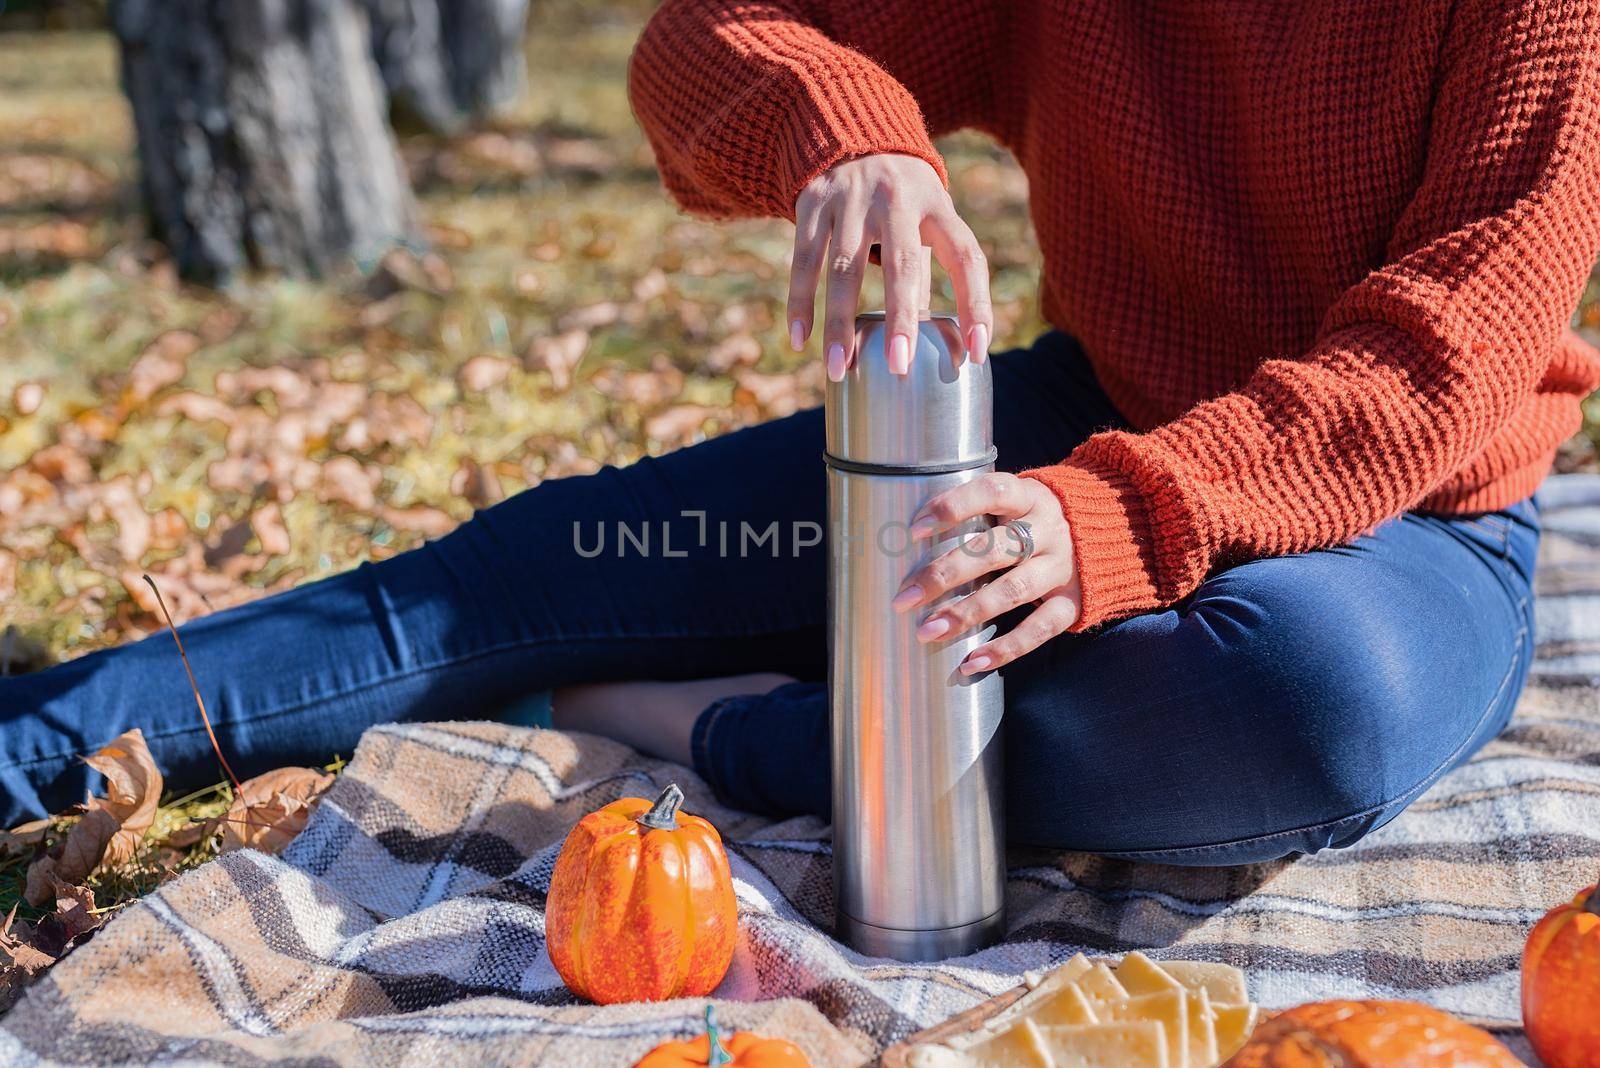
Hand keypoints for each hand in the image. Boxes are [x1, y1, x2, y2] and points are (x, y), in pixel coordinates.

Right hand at [787, 154, 992, 379]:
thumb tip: (935, 337)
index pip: (966, 257)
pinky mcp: (812, 201)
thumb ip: (929, 267)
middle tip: (898, 366)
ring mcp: (851, 198)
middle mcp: (896, 198)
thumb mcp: (927, 215)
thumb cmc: (901, 194)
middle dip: (901, 317)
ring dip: (839, 323)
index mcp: (937, 205)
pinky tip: (801, 340)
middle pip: (902, 262)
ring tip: (839, 368)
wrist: (850, 127)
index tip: (977, 351)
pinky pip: (803, 260)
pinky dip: (800, 302)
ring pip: (843, 268)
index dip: (975, 304)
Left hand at [891, 473, 1081, 673]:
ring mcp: (1062, 568)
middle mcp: (1048, 531)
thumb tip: (907, 538)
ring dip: (967, 613)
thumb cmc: (1034, 519)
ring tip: (927, 631)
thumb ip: (977, 513)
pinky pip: (1038, 630)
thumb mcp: (1016, 501)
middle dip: (944, 574)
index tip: (915, 528)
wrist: (1110, 533)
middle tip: (904, 597)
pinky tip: (970, 662)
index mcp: (1030, 497)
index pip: (991, 492)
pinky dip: (1005, 649)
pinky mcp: (1072, 603)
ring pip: (1013, 591)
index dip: (953, 506)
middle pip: (993, 550)